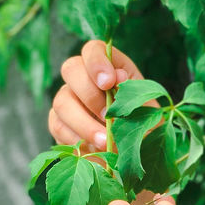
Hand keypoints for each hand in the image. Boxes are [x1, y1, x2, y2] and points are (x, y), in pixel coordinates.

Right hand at [48, 39, 159, 163]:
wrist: (134, 154)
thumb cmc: (143, 125)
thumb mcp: (146, 109)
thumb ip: (133, 92)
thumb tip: (118, 76)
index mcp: (109, 67)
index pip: (93, 50)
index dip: (97, 62)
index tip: (108, 82)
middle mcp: (83, 78)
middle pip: (71, 69)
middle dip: (90, 94)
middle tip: (108, 116)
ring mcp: (67, 99)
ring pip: (62, 101)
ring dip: (84, 122)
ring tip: (105, 140)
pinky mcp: (59, 122)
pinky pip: (58, 126)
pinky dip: (76, 139)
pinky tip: (93, 149)